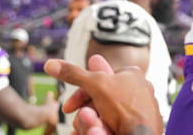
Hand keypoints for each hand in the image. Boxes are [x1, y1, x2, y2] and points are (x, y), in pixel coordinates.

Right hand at [44, 55, 162, 134]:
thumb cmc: (124, 108)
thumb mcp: (95, 85)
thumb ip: (73, 73)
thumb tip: (50, 64)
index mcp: (132, 74)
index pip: (99, 80)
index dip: (79, 95)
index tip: (67, 108)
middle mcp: (139, 89)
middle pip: (101, 99)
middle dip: (85, 113)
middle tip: (76, 123)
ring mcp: (141, 108)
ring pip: (107, 115)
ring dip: (92, 123)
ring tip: (87, 131)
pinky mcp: (140, 125)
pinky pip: (115, 125)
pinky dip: (102, 130)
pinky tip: (95, 134)